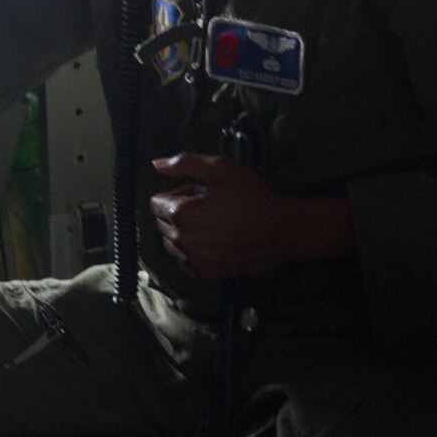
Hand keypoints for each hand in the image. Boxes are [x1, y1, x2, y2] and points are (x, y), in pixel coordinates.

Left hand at [149, 154, 346, 279]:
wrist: (280, 231)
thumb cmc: (251, 196)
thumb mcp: (221, 169)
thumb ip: (184, 163)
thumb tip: (156, 164)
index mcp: (181, 214)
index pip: (156, 203)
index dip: (176, 193)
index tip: (197, 191)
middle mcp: (181, 240)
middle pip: (162, 223)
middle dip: (177, 211)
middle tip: (206, 204)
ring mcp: (193, 260)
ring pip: (171, 244)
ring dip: (182, 232)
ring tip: (209, 223)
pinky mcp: (205, 273)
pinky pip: (185, 261)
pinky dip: (191, 251)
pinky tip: (211, 242)